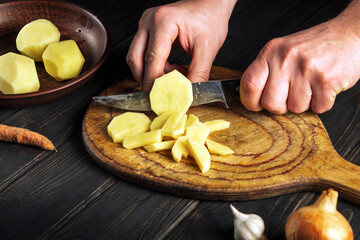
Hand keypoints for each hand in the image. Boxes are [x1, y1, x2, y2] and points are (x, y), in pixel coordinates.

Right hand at [126, 0, 235, 89]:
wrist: (210, 5)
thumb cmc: (210, 19)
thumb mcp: (208, 49)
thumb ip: (198, 73)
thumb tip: (187, 93)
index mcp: (164, 21)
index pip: (152, 59)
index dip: (154, 82)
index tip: (161, 97)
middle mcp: (150, 20)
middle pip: (136, 59)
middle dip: (146, 80)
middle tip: (160, 93)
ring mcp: (145, 24)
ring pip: (135, 57)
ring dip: (149, 73)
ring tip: (171, 78)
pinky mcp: (147, 29)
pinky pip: (142, 53)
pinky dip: (153, 66)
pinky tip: (170, 69)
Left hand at [240, 16, 359, 113]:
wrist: (350, 34)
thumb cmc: (315, 46)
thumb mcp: (283, 50)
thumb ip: (267, 71)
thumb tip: (252, 98)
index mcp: (271, 52)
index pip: (249, 84)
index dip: (251, 101)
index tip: (257, 104)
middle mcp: (285, 59)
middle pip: (270, 103)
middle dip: (280, 107)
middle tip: (290, 97)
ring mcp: (306, 69)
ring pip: (295, 108)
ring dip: (304, 104)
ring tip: (310, 87)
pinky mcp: (325, 80)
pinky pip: (317, 108)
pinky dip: (322, 103)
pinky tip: (323, 88)